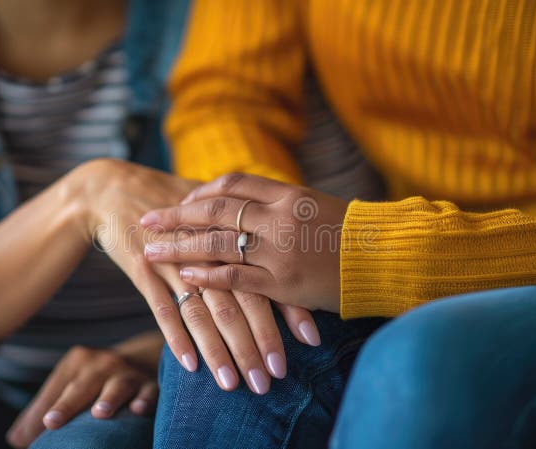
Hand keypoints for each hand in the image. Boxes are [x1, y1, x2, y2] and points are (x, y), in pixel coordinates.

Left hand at [6, 345, 156, 447]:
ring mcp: (127, 373)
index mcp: (77, 361)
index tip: (32, 432)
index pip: (55, 389)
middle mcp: (102, 363)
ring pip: (118, 385)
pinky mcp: (150, 385)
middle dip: (67, 404)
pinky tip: (138, 409)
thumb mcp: (69, 387)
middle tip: (51, 422)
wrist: (141, 362)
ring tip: (100, 413)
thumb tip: (16, 439)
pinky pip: (149, 392)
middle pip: (82, 385)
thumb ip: (43, 411)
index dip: (43, 410)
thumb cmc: (94, 382)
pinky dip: (145, 400)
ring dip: (109, 399)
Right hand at [71, 161, 319, 393]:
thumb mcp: (220, 212)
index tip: (311, 342)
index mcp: (234, 231)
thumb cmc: (180, 202)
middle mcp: (208, 247)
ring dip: (220, 351)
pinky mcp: (144, 269)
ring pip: (205, 311)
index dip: (291, 310)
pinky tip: (190, 367)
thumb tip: (298, 269)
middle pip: (242, 299)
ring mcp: (177, 259)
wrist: (119, 187)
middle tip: (273, 379)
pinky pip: (164, 310)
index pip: (271, 274)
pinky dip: (178, 339)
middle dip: (259, 342)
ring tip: (233, 385)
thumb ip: (253, 236)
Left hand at [141, 173, 348, 312]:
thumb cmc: (353, 233)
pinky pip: (237, 277)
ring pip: (217, 243)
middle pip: (215, 210)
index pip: (233, 184)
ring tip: (152, 249)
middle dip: (176, 215)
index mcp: (288, 194)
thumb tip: (247, 203)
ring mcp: (280, 250)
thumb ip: (282, 203)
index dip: (202, 192)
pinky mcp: (284, 282)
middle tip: (146, 218)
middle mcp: (279, 217)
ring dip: (180, 246)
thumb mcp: (316, 205)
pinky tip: (185, 276)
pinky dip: (208, 276)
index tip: (181, 200)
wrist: (388, 257)